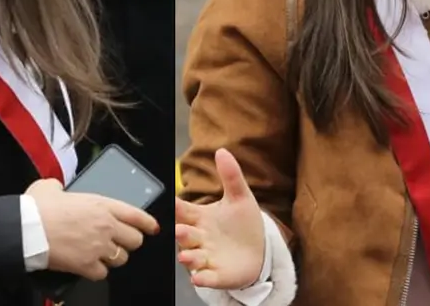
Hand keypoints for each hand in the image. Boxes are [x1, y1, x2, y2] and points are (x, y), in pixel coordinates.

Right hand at [26, 179, 158, 279]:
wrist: (27, 229)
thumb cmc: (38, 208)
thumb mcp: (51, 187)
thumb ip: (61, 187)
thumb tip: (58, 188)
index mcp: (102, 204)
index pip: (136, 215)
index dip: (147, 223)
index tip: (152, 227)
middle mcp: (106, 226)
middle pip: (135, 240)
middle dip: (129, 242)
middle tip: (120, 242)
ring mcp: (98, 247)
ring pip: (121, 258)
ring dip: (113, 257)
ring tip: (102, 254)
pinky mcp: (87, 265)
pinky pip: (102, 274)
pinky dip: (96, 272)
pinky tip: (88, 266)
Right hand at [176, 148, 264, 289]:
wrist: (259, 251)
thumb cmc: (243, 224)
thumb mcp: (240, 197)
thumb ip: (230, 175)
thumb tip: (222, 150)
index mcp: (200, 217)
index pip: (183, 210)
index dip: (175, 207)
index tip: (170, 202)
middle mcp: (199, 237)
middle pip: (184, 235)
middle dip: (181, 234)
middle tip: (180, 230)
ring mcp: (206, 257)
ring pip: (191, 257)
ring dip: (188, 257)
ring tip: (187, 256)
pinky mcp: (216, 275)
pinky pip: (206, 278)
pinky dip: (202, 278)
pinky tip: (200, 277)